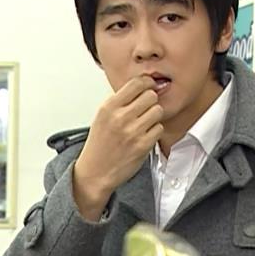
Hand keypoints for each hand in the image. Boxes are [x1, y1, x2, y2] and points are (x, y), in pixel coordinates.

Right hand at [72, 75, 163, 220]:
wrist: (95, 172)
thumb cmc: (99, 144)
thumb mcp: (103, 116)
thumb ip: (121, 101)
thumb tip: (142, 86)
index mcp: (109, 107)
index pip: (136, 83)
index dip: (147, 83)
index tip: (149, 86)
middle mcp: (120, 117)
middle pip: (151, 95)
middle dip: (151, 101)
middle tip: (146, 108)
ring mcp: (132, 132)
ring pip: (158, 110)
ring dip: (154, 116)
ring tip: (145, 122)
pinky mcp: (142, 145)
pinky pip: (159, 128)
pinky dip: (155, 131)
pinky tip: (145, 135)